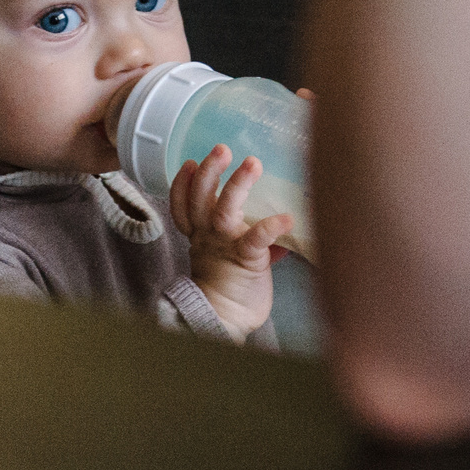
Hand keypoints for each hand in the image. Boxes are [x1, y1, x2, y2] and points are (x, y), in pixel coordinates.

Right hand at [173, 144, 296, 337]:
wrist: (226, 320)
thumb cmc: (231, 288)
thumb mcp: (232, 256)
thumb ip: (251, 238)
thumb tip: (282, 234)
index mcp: (200, 233)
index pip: (183, 203)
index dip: (183, 182)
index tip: (191, 163)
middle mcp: (207, 235)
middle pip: (200, 197)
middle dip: (210, 170)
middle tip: (222, 148)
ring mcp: (224, 245)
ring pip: (224, 209)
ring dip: (236, 184)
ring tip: (251, 163)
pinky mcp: (245, 260)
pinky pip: (256, 239)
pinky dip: (270, 227)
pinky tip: (287, 218)